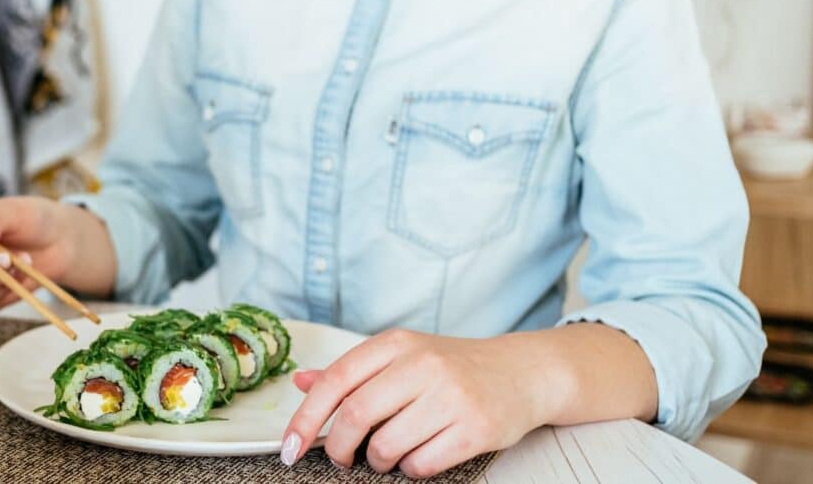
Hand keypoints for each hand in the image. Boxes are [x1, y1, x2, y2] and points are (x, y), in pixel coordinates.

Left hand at [280, 328, 556, 477]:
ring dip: (378, 461)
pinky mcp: (476, 428)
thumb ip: (352, 372)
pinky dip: (410, 469)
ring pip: (386, 445)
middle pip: (355, 415)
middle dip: (338, 448)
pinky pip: (421, 464)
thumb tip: (301, 381)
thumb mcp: (402, 357)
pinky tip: (419, 456)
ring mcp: (452, 395)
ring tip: (387, 454)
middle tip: (342, 458)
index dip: (305, 418)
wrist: (523, 372)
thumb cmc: (454, 367)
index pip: (336, 381)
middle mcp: (423, 364)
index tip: (289, 447)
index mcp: (397, 343)